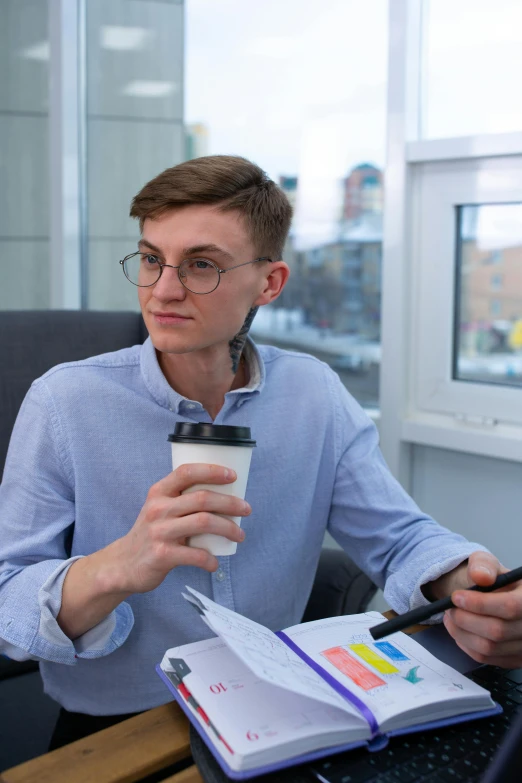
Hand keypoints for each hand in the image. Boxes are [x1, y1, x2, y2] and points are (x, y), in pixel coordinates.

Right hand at [114, 463, 250, 593]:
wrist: (123, 564)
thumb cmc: (151, 532)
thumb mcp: (158, 508)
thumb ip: (181, 499)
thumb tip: (223, 493)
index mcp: (159, 492)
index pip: (186, 472)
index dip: (212, 470)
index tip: (233, 475)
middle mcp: (158, 508)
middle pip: (203, 498)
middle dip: (231, 503)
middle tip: (247, 509)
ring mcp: (159, 531)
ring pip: (204, 522)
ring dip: (229, 528)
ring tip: (240, 535)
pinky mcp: (162, 555)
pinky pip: (196, 555)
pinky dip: (210, 559)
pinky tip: (215, 563)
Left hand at [441, 552, 521, 667]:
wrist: (488, 596)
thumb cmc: (489, 579)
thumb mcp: (485, 563)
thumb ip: (482, 565)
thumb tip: (480, 575)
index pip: (510, 606)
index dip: (480, 604)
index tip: (456, 597)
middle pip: (497, 631)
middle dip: (465, 619)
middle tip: (449, 608)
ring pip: (489, 648)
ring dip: (461, 632)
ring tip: (450, 617)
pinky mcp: (514, 659)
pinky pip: (485, 658)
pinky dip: (465, 644)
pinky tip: (459, 630)